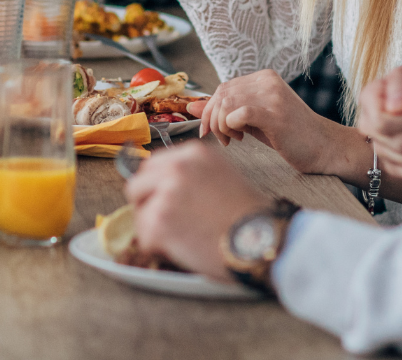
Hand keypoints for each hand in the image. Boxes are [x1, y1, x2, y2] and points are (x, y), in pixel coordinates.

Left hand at [124, 141, 269, 278]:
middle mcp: (177, 166)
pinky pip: (144, 236)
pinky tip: (185, 248)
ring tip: (185, 237)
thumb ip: (193, 175)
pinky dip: (159, 248)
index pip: (154, 165)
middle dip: (150, 205)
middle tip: (170, 224)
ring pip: (139, 211)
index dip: (158, 188)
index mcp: (194, 153)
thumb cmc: (249, 217)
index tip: (168, 203)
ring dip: (155, 228)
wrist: (263, 240)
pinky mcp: (159, 219)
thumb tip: (164, 187)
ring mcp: (166, 191)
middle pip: (138, 184)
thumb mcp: (223, 176)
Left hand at [191, 70, 352, 174]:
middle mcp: (267, 81)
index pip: (223, 87)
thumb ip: (224, 111)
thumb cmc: (290, 135)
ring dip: (221, 126)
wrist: (325, 148)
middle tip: (222, 138)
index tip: (208, 130)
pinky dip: (231, 127)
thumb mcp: (253, 120)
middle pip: (222, 94)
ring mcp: (272, 95)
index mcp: (264, 78)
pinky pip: (238, 114)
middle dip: (212, 119)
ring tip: (233, 140)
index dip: (209, 109)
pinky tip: (241, 139)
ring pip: (226, 104)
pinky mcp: (275, 113)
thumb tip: (190, 105)